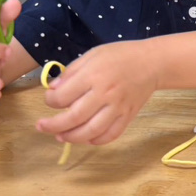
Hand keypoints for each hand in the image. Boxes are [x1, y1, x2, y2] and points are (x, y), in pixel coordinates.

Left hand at [37, 41, 157, 144]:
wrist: (153, 62)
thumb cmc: (120, 55)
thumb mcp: (92, 55)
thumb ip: (71, 72)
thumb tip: (53, 90)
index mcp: (93, 75)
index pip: (62, 97)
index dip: (50, 101)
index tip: (50, 99)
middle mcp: (105, 93)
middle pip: (73, 118)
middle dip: (53, 125)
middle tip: (42, 126)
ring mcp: (118, 107)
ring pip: (91, 131)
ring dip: (72, 137)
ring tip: (61, 136)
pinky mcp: (128, 116)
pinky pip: (111, 134)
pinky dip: (97, 140)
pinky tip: (87, 138)